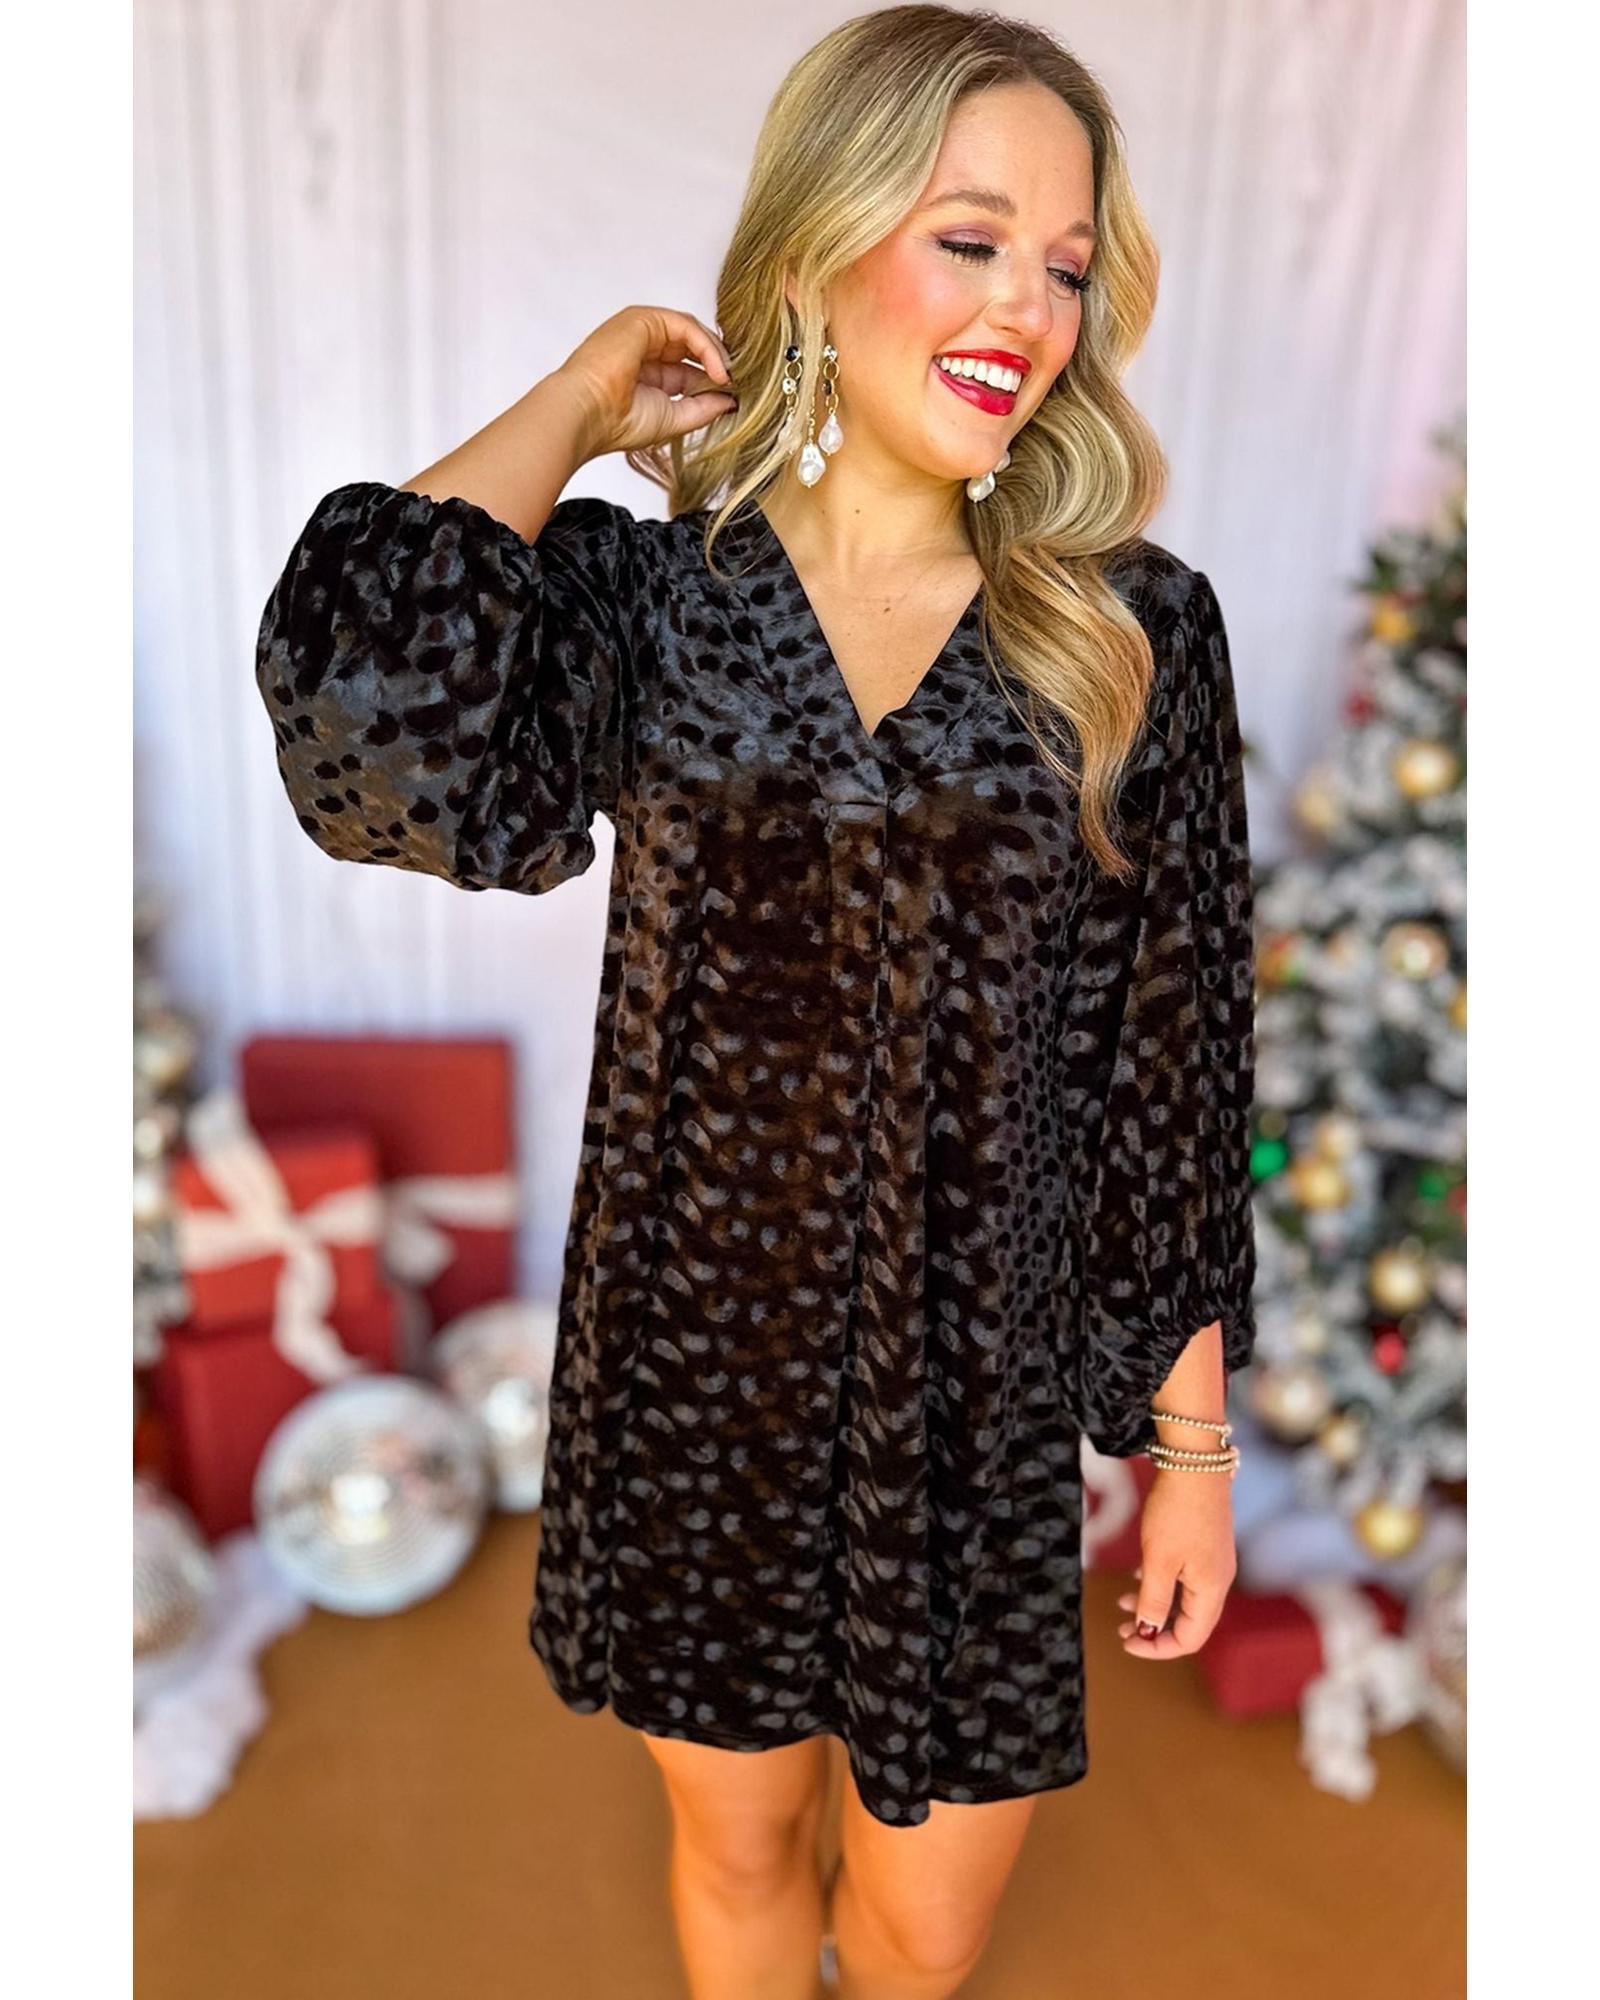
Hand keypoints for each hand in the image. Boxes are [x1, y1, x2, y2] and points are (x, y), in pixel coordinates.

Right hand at [554, 305, 738, 459]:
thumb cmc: (617, 422)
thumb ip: (704, 408)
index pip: (689, 369)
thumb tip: (732, 402)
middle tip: (737, 383)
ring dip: (715, 354)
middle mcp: (644, 349)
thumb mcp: (675, 418)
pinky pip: (685, 325)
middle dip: (718, 363)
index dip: (713, 381)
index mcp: (647, 373)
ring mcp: (642, 332)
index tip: (735, 396)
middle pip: (693, 346)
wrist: (588, 414)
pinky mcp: (643, 320)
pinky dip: (706, 346)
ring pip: (691, 332)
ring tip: (728, 378)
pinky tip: (718, 370)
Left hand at [1115, 1468, 1237, 1658]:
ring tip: (1123, 1602)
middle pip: (1190, 1623)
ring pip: (1185, 1599)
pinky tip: (1138, 1576)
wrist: (1195, 1463)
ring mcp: (1213, 1562)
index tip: (1127, 1642)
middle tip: (1122, 1629)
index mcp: (1211, 1590)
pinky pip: (1184, 1578)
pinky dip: (1161, 1584)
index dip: (1158, 1648)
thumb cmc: (1177, 1512)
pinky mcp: (1205, 1544)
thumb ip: (1154, 1600)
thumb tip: (1148, 1631)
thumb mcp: (1159, 1560)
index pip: (1190, 1638)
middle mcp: (1218, 1580)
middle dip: (1155, 1630)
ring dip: (1155, 1606)